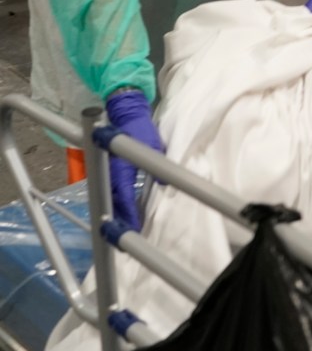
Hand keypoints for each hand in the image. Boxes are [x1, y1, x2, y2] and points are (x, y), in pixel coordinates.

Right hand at [104, 91, 164, 231]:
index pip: (123, 194)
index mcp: (120, 166)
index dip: (128, 213)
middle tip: (127, 236)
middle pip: (112, 200)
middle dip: (119, 219)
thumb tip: (165, 184)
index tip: (132, 228)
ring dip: (116, 212)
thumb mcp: (156, 145)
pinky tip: (121, 212)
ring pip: (109, 196)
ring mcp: (107, 170)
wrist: (125, 114)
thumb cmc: (141, 129)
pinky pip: (110, 189)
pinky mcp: (108, 169)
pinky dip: (114, 202)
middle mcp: (110, 171)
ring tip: (124, 228)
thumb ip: (158, 164)